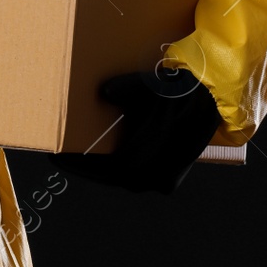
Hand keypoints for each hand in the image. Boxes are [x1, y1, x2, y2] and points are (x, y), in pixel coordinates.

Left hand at [53, 68, 222, 193]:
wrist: (211, 101)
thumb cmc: (175, 92)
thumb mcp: (148, 85)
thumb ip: (125, 88)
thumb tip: (105, 92)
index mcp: (146, 158)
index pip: (103, 170)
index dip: (78, 167)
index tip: (55, 158)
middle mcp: (154, 177)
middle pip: (110, 177)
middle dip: (86, 168)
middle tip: (62, 157)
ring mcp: (163, 181)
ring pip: (124, 180)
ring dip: (102, 170)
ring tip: (79, 158)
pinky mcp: (169, 180)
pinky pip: (138, 178)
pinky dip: (120, 170)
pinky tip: (105, 160)